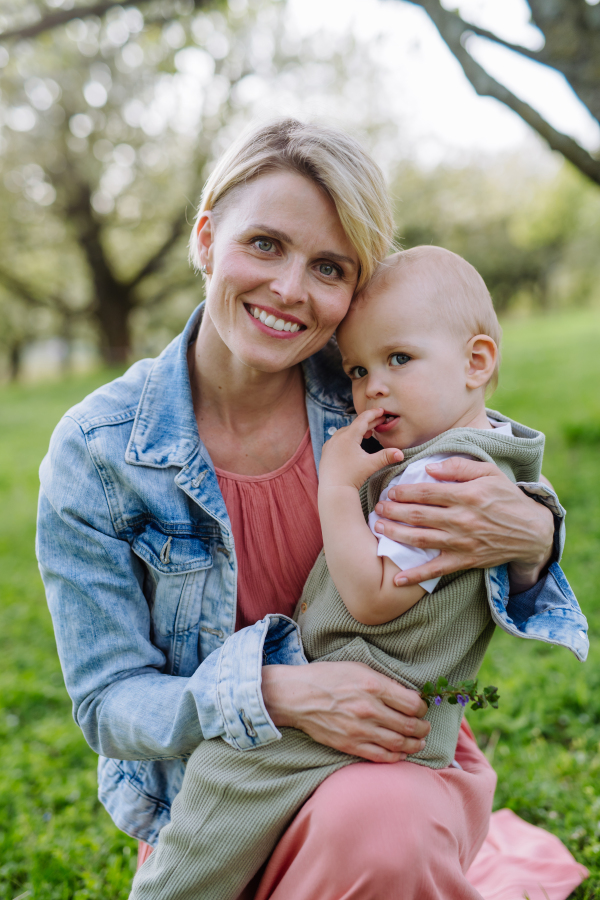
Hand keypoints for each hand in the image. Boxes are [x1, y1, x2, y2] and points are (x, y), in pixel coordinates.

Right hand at [261, 661, 429, 762]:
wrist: (297, 696)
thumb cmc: (327, 677)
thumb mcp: (358, 668)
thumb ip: (383, 682)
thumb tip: (406, 695)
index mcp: (373, 686)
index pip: (412, 704)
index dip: (422, 708)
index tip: (421, 708)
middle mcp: (370, 709)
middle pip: (409, 726)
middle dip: (422, 728)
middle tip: (424, 727)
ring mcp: (360, 730)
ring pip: (399, 744)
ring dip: (414, 744)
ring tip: (419, 742)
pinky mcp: (350, 745)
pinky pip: (381, 756)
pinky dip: (397, 757)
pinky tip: (401, 753)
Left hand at [319, 409, 402, 490]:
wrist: (334, 490)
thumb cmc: (352, 477)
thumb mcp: (371, 465)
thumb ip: (386, 456)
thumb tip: (401, 453)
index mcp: (348, 436)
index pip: (363, 419)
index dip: (374, 414)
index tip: (382, 411)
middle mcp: (337, 437)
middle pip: (355, 425)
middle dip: (368, 423)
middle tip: (380, 421)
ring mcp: (330, 444)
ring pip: (345, 432)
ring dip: (357, 430)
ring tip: (368, 433)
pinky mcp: (326, 452)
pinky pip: (338, 439)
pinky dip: (347, 438)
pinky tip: (353, 443)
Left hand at [372, 456, 553, 589]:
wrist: (532, 531)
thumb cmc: (507, 497)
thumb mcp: (489, 473)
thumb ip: (459, 467)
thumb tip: (429, 468)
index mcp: (467, 495)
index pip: (427, 492)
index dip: (405, 492)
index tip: (391, 491)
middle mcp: (462, 519)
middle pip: (419, 515)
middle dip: (394, 511)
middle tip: (378, 508)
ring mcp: (462, 542)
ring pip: (421, 539)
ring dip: (396, 534)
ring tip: (379, 528)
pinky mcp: (465, 560)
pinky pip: (436, 569)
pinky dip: (415, 575)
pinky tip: (397, 578)